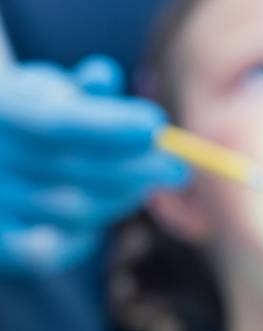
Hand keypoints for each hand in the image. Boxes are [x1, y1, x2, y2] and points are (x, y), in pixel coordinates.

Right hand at [0, 57, 187, 270]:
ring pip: (75, 211)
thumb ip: (81, 88)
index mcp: (1, 110)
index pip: (58, 123)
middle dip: (135, 168)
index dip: (110, 126)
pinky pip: (54, 252)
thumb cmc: (32, 113)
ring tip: (146, 183)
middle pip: (72, 171)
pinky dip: (85, 236)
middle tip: (178, 166)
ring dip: (121, 198)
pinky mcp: (1, 244)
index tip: (157, 125)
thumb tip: (105, 78)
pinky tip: (105, 210)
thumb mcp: (51, 90)